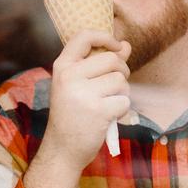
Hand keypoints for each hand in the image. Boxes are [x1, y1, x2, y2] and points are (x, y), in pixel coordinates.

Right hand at [43, 31, 130, 170]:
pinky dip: (122, 110)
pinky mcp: (98, 111)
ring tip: (107, 105)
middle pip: (112, 59)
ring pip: (121, 81)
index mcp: (62, 67)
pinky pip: (124, 100)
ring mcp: (83, 94)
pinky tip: (109, 118)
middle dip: (122, 72)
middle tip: (115, 87)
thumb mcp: (78, 86)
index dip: (105, 37)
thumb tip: (126, 45)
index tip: (117, 46)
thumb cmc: (72, 115)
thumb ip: (101, 65)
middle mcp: (70, 77)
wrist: (62, 150)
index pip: (84, 37)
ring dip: (122, 93)